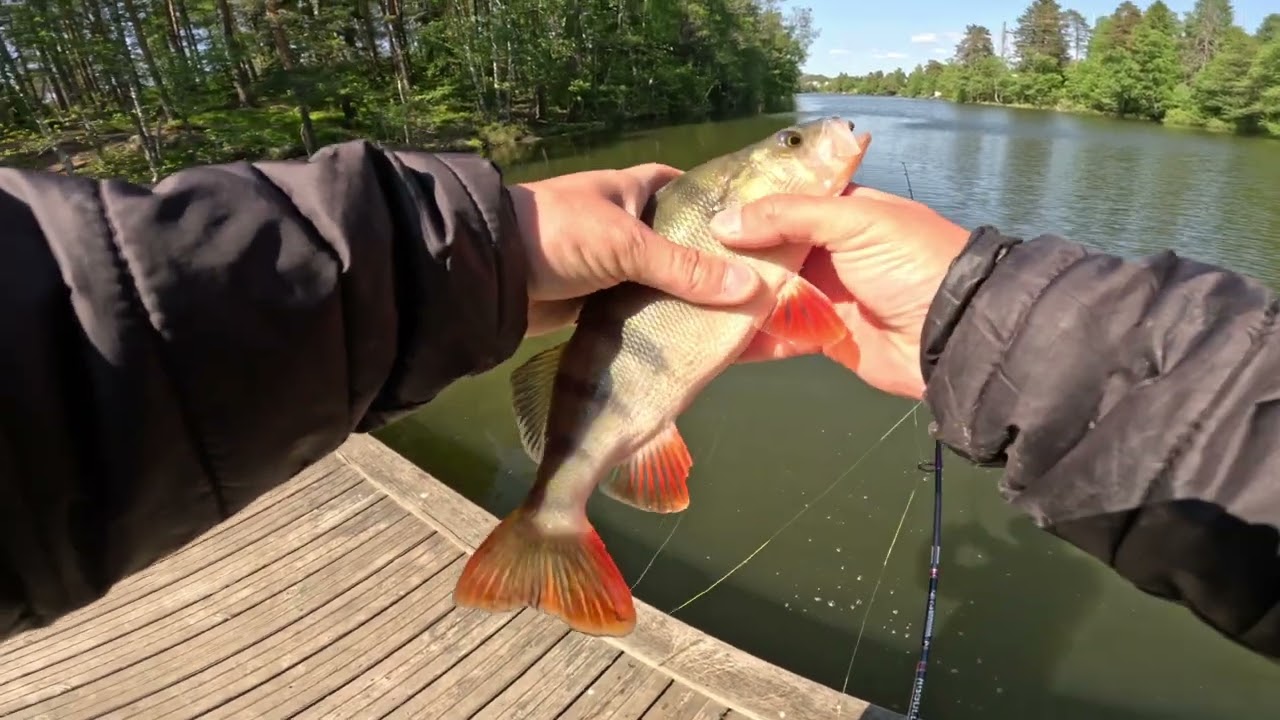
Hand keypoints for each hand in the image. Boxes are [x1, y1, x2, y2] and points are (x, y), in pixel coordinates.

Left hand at [510, 164, 761, 335]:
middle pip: (682, 245)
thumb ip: (685, 269)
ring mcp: (613, 265)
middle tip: (761, 293)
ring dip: (689, 302)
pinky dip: (661, 325)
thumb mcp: (627, 245)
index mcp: (634, 190)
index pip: (688, 191)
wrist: (489, 274)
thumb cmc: (558, 234)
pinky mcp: (599, 302)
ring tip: (739, 325)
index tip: (759, 234)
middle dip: (713, 267)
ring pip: (663, 284)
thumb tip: (753, 287)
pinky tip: (693, 343)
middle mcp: (627, 225)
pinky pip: (641, 313)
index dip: (720, 209)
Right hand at [709, 184, 969, 398]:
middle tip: (681, 251)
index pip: (784, 199)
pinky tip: (709, 334)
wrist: (953, 335)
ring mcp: (824, 294)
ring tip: (683, 294)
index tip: (700, 203)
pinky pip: (776, 336)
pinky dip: (747, 338)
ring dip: (732, 295)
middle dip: (730, 252)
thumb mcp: (854, 221)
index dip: (746, 202)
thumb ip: (788, 217)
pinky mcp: (821, 336)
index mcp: (843, 210)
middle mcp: (830, 249)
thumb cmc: (912, 262)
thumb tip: (724, 222)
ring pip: (766, 292)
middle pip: (768, 248)